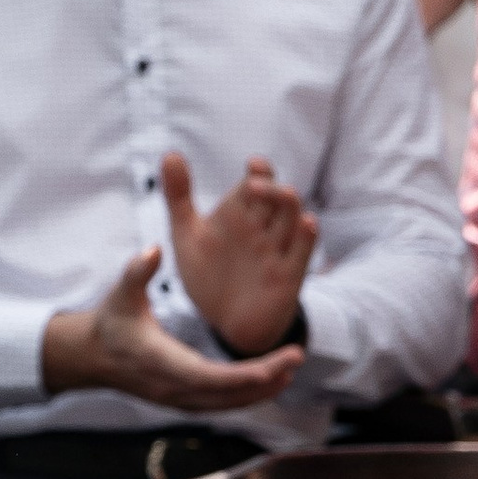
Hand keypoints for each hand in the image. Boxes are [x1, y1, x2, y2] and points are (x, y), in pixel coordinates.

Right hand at [42, 245, 306, 410]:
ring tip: (290, 369)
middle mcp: (173, 388)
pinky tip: (269, 382)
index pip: (211, 378)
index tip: (276, 363)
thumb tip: (153, 250)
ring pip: (228, 404)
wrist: (92, 356)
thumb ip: (136, 272)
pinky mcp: (183, 400)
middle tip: (297, 358)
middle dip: (265, 380)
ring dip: (261, 390)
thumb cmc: (110, 322)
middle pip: (228, 395)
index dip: (246, 375)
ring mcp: (178, 399)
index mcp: (161, 363)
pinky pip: (222, 404)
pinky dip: (247, 395)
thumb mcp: (121, 293)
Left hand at [161, 150, 317, 356]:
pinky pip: (303, 253)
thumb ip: (178, 196)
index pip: (256, 182)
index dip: (259, 170)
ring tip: (282, 193)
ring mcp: (277, 250)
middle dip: (271, 186)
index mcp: (241, 214)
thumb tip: (170, 154)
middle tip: (254, 183)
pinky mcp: (288, 276)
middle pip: (277, 197)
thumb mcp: (188, 236)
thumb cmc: (209, 276)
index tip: (253, 164)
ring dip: (289, 204)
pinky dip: (308, 237)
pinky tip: (307, 223)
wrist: (224, 325)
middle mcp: (263, 228)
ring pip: (293, 218)